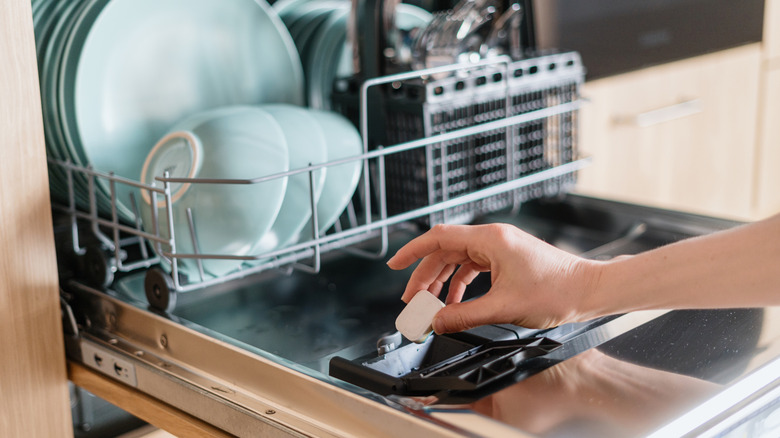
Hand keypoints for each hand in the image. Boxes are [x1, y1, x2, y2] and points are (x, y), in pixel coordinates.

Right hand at [386, 223, 602, 330]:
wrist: (589, 290)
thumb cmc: (557, 291)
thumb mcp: (504, 307)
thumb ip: (464, 315)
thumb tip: (436, 322)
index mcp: (490, 240)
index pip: (439, 237)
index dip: (413, 251)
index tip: (395, 265)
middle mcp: (493, 239)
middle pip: (445, 252)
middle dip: (425, 277)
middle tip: (411, 300)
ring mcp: (500, 248)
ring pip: (458, 260)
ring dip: (441, 282)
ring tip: (428, 304)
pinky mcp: (506, 259)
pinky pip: (473, 268)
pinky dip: (459, 284)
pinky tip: (454, 302)